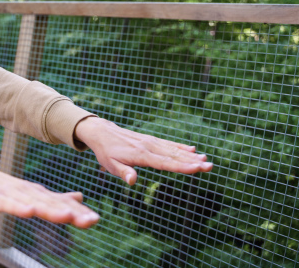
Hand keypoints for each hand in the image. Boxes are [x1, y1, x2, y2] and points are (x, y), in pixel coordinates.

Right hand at [0, 152, 99, 227]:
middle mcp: (29, 193)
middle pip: (52, 205)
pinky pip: (8, 205)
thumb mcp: (33, 194)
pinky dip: (19, 208)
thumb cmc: (5, 187)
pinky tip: (28, 212)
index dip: (78, 212)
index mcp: (39, 194)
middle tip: (91, 220)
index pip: (61, 203)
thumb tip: (80, 197)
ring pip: (34, 204)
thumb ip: (55, 199)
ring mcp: (12, 195)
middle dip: (72, 213)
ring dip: (51, 210)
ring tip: (67, 216)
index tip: (96, 219)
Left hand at [74, 117, 212, 185]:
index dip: (181, 166)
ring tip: (206, 159)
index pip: (164, 163)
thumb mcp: (110, 165)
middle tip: (210, 166)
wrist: (102, 132)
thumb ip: (123, 172)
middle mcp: (149, 147)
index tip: (197, 168)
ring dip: (190, 155)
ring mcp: (151, 142)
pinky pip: (168, 144)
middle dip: (192, 162)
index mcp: (140, 155)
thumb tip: (132, 181)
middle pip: (173, 156)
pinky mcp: (151, 140)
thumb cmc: (106, 152)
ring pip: (173, 149)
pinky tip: (193, 149)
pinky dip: (181, 146)